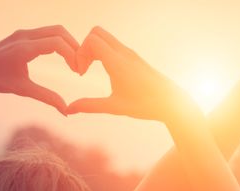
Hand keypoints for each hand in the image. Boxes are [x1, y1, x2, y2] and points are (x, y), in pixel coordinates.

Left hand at [0, 25, 78, 113]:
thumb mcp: (22, 89)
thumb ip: (46, 97)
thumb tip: (66, 110)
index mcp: (24, 47)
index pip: (57, 43)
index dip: (73, 56)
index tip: (79, 71)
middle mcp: (24, 35)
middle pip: (60, 32)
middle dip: (75, 47)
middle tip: (81, 66)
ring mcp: (24, 33)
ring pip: (55, 30)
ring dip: (69, 44)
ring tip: (75, 63)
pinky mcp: (24, 35)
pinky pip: (48, 33)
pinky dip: (61, 43)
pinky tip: (65, 58)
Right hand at [66, 27, 184, 120]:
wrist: (171, 102)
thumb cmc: (145, 105)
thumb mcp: (115, 107)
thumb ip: (90, 106)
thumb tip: (69, 109)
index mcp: (118, 62)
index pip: (91, 41)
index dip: (80, 53)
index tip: (81, 72)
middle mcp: (124, 53)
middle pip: (96, 32)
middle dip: (84, 47)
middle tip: (83, 68)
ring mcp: (130, 53)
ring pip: (105, 37)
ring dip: (94, 49)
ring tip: (90, 69)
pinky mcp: (134, 57)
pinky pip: (113, 45)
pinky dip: (103, 52)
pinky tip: (105, 71)